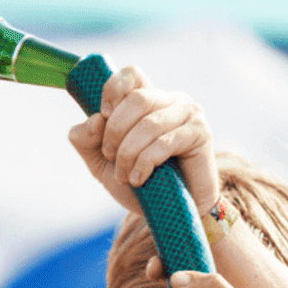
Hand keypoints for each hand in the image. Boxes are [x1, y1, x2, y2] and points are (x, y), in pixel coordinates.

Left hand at [66, 66, 217, 217]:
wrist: (173, 213)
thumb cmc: (141, 183)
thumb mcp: (102, 163)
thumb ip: (86, 141)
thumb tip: (92, 121)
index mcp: (150, 99)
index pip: (132, 74)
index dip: (112, 90)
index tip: (102, 116)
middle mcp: (172, 100)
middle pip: (137, 99)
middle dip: (115, 130)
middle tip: (110, 155)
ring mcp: (189, 114)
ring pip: (149, 123)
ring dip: (128, 152)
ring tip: (124, 175)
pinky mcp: (201, 134)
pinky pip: (165, 142)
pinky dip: (144, 162)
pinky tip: (139, 179)